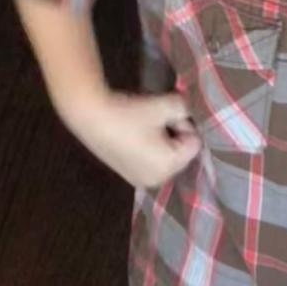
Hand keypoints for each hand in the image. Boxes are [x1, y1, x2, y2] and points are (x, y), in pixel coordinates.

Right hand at [61, 88, 200, 188]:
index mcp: (169, 167)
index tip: (167, 114)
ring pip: (168, 157)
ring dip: (164, 140)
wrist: (91, 117)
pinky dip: (152, 148)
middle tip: (157, 118)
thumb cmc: (130, 114)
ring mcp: (142, 181)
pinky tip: (137, 134)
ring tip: (146, 125)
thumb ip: (186, 108)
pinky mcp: (130, 175)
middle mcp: (158, 181)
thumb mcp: (165, 105)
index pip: (195, 143)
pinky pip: (153, 162)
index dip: (184, 124)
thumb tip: (190, 111)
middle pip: (183, 154)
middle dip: (176, 134)